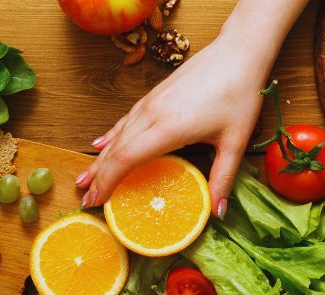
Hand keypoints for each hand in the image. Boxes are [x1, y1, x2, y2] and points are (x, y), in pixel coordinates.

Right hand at [76, 29, 271, 214]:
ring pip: (118, 133)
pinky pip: (126, 119)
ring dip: (100, 157)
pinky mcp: (155, 95)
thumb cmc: (239, 94)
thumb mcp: (235, 142)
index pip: (127, 158)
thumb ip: (222, 179)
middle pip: (116, 149)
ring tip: (85, 178)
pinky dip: (111, 135)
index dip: (108, 181)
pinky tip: (100, 143)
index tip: (97, 201)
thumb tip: (217, 213)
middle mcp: (153, 113)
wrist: (239, 52)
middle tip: (85, 200)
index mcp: (170, 127)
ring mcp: (151, 102)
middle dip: (98, 176)